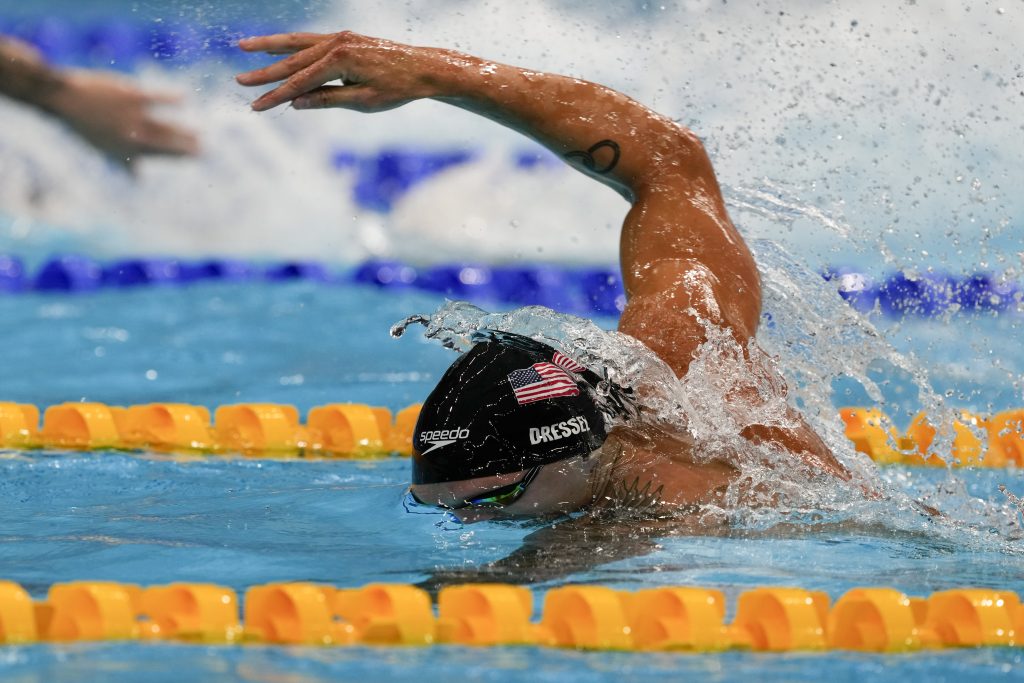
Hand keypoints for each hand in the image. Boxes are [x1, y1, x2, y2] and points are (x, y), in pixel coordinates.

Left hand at [49, 70, 198, 163]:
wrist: (65, 99)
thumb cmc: (85, 125)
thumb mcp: (105, 148)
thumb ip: (125, 162)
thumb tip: (138, 180)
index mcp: (127, 149)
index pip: (160, 155)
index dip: (180, 157)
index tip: (196, 157)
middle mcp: (132, 136)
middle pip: (166, 144)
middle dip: (186, 149)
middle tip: (203, 150)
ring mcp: (133, 116)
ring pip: (164, 127)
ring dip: (183, 132)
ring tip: (199, 134)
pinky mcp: (132, 95)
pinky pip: (157, 98)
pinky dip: (172, 99)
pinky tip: (185, 98)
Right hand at [237, 31, 441, 112]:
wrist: (423, 68)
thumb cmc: (397, 89)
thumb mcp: (363, 101)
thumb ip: (327, 99)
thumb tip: (295, 103)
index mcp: (339, 60)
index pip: (299, 83)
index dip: (275, 96)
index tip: (255, 107)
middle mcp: (336, 43)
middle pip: (293, 61)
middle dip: (265, 73)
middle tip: (240, 81)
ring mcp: (340, 37)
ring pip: (297, 43)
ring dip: (270, 47)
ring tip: (243, 47)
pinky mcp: (344, 38)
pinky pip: (311, 41)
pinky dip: (292, 45)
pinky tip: (276, 48)